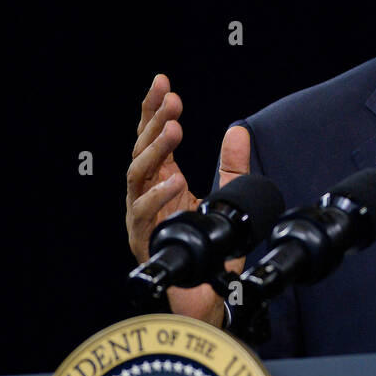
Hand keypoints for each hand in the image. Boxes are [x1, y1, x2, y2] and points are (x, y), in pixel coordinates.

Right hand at [125, 73, 250, 326]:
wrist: (209, 294)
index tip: (162, 81)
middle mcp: (147, 194)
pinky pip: (142, 214)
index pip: (152, 137)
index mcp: (163, 179)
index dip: (153, 109)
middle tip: (172, 101)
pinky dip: (158, 196)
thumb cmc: (214, 246)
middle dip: (155, 122)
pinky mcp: (142, 240)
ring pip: (136, 176)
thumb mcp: (230, 196)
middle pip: (142, 149)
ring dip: (154, 151)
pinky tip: (176, 180)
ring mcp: (140, 216)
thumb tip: (238, 129)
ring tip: (174, 129)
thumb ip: (233, 165)